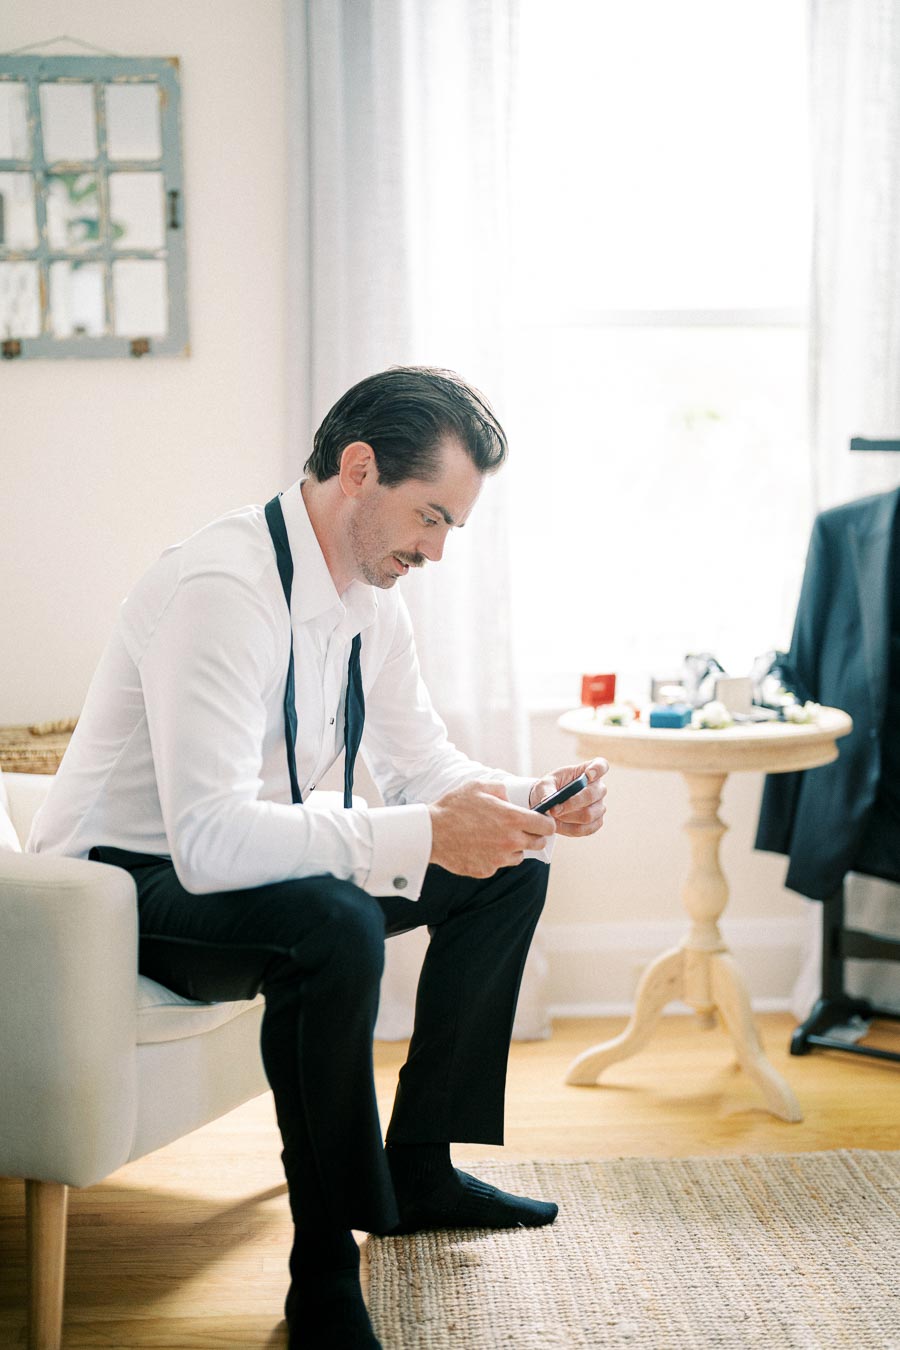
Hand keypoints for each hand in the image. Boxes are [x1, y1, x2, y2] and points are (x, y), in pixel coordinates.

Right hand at [429, 780, 555, 877]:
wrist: (431, 833)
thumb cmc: (454, 807)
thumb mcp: (479, 786)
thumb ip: (501, 790)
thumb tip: (510, 799)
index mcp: (513, 819)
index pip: (547, 827)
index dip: (546, 823)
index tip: (540, 822)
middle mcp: (510, 841)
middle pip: (538, 844)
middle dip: (533, 836)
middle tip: (518, 829)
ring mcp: (499, 859)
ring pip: (519, 856)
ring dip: (513, 848)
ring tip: (493, 837)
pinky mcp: (487, 871)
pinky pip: (499, 864)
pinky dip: (494, 857)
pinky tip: (479, 847)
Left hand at [528, 757, 607, 837]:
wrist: (548, 806)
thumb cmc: (548, 789)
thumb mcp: (543, 785)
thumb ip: (546, 791)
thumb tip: (548, 801)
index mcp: (587, 771)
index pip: (601, 766)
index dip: (598, 769)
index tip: (588, 774)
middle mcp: (598, 788)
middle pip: (593, 794)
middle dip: (572, 803)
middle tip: (554, 810)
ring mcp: (599, 806)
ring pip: (589, 815)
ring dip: (568, 818)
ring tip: (553, 817)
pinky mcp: (596, 822)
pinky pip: (586, 829)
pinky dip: (569, 829)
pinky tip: (557, 825)